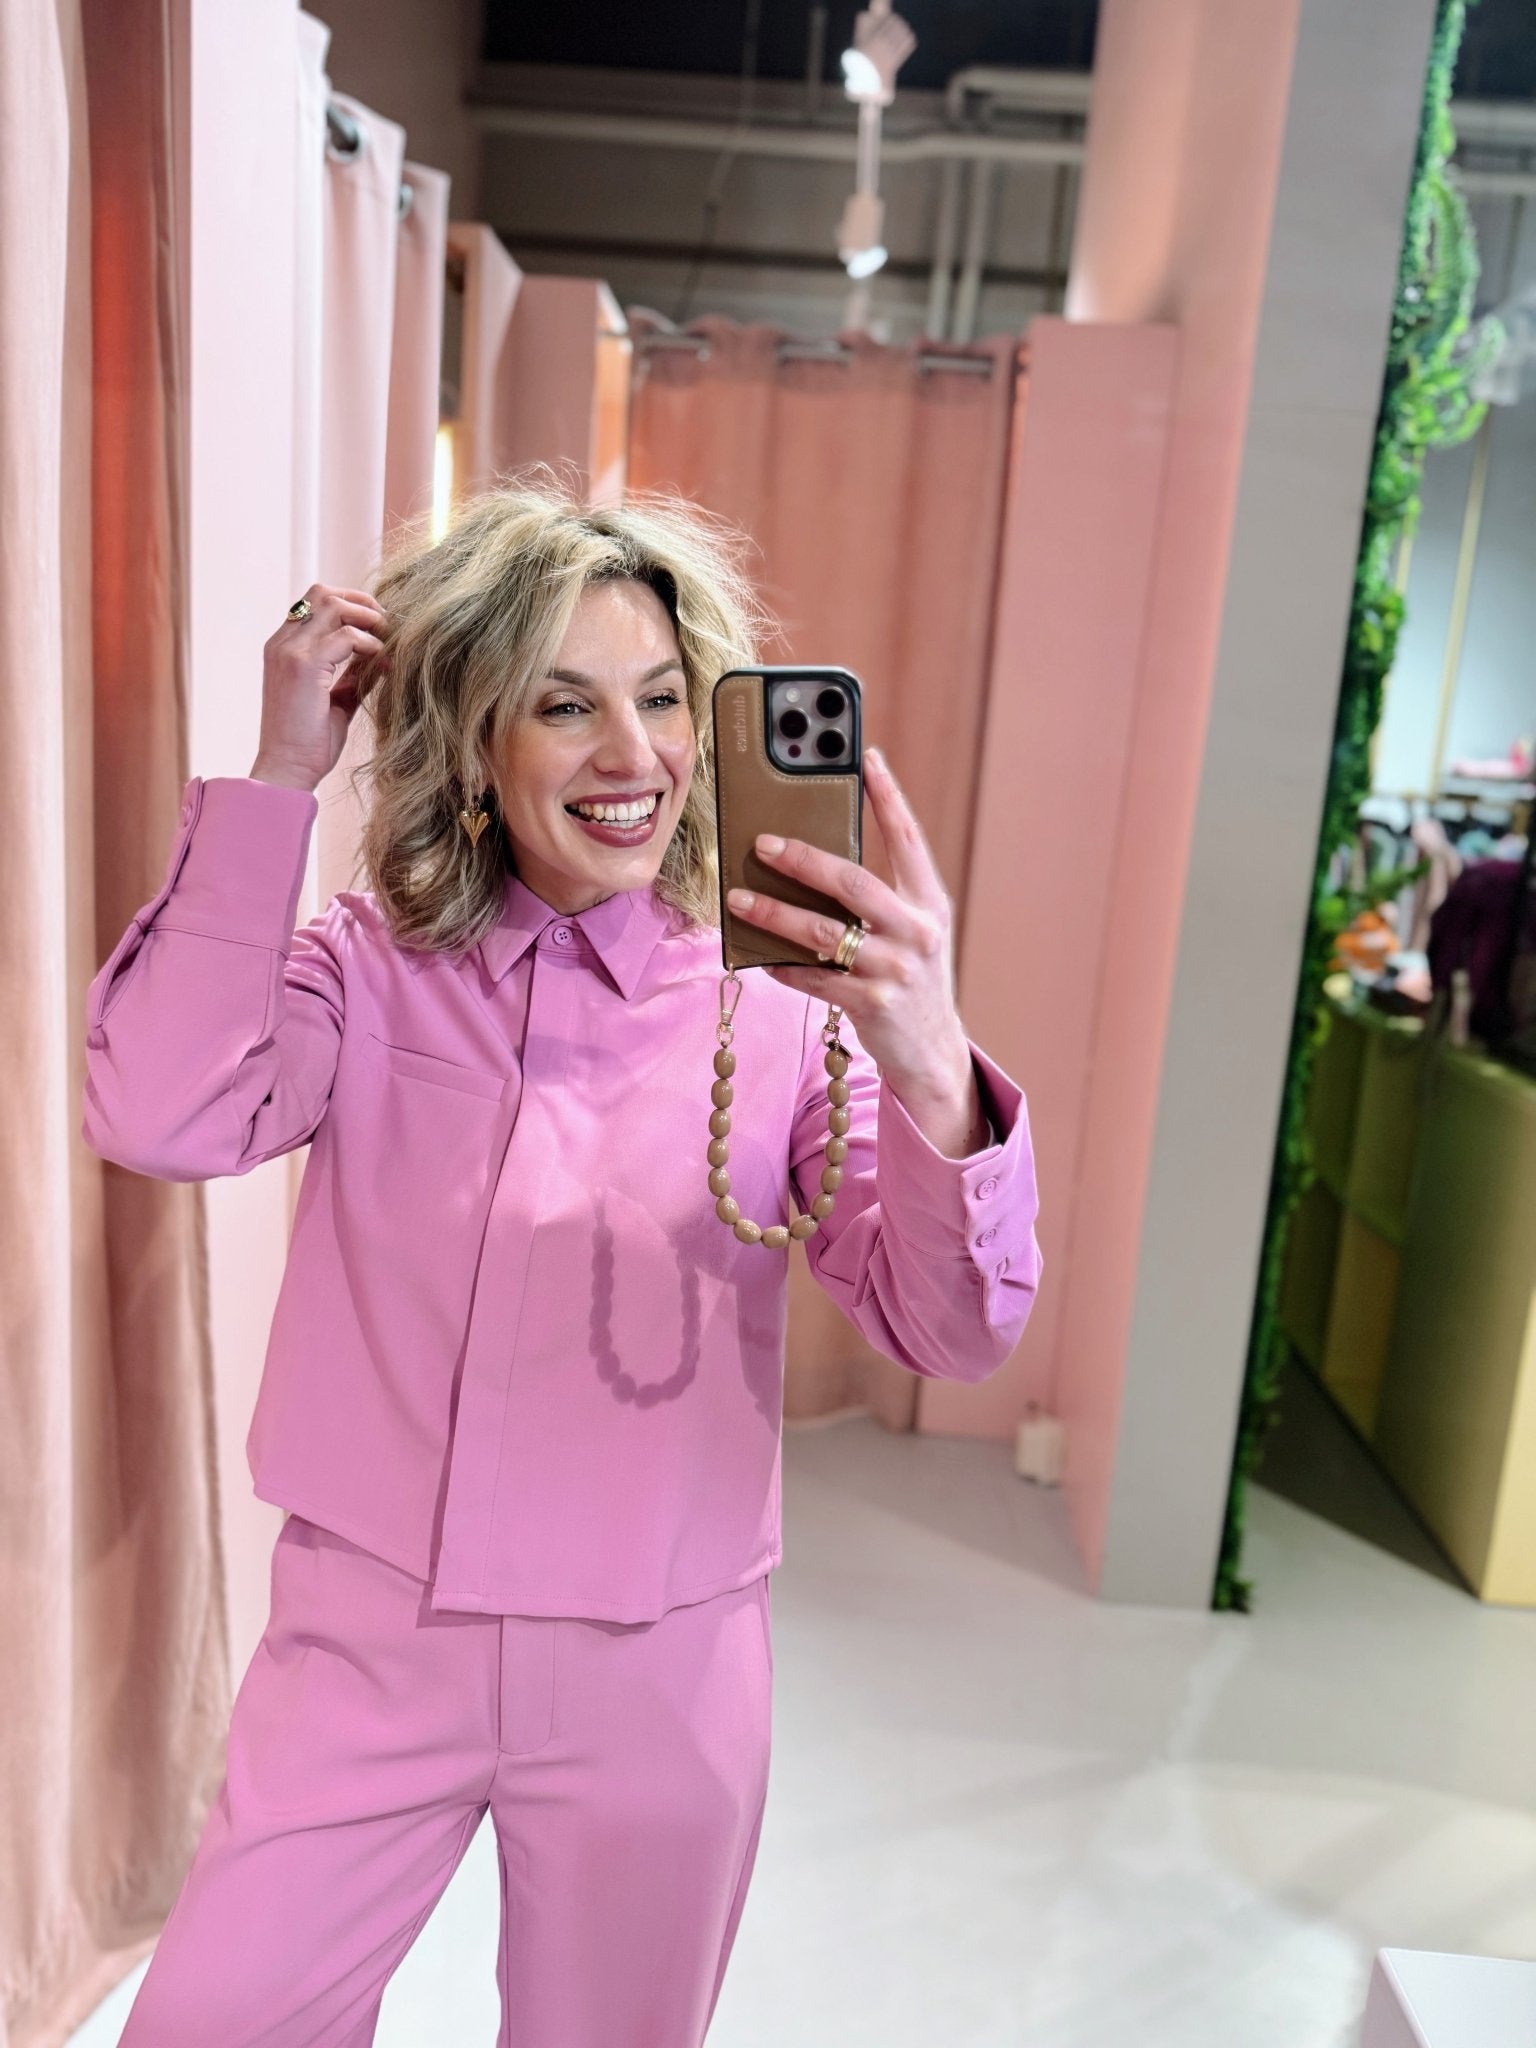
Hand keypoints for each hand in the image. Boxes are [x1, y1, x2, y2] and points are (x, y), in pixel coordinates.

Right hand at [250, 582, 387, 792]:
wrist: (287, 769)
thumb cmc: (309, 743)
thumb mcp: (337, 700)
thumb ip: (354, 675)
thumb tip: (381, 656)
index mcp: (283, 648)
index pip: (315, 603)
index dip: (351, 605)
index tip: (379, 625)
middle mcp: (282, 643)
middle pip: (323, 593)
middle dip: (361, 601)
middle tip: (388, 624)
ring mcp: (290, 651)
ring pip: (333, 605)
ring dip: (367, 618)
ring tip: (388, 640)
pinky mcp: (303, 666)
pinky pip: (346, 636)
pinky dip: (370, 644)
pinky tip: (382, 662)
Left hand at [726, 747, 987, 1156]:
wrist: (932, 1051)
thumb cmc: (911, 979)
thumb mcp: (912, 932)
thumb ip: (880, 899)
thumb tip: (816, 860)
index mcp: (929, 903)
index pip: (909, 839)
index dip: (889, 797)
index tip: (866, 757)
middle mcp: (917, 931)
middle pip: (853, 882)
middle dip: (804, 859)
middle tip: (762, 842)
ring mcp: (894, 970)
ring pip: (823, 932)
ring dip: (774, 914)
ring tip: (738, 899)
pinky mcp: (870, 1005)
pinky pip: (814, 978)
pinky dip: (783, 965)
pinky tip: (758, 955)